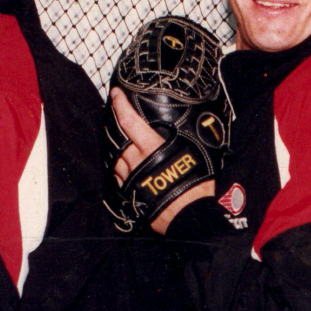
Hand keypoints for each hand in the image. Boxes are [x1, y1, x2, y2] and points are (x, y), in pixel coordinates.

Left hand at [110, 89, 214, 233]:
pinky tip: (125, 167)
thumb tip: (195, 129)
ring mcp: (131, 178)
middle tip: (115, 117)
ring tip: (121, 143)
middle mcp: (137, 161)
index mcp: (152, 148)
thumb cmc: (197, 187)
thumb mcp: (196, 156)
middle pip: (117, 138)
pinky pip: (119, 178)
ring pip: (115, 159)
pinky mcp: (131, 193)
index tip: (115, 94)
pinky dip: (119, 170)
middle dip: (114, 125)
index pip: (129, 121)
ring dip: (116, 149)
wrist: (190, 217)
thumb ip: (186, 143)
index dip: (120, 105)